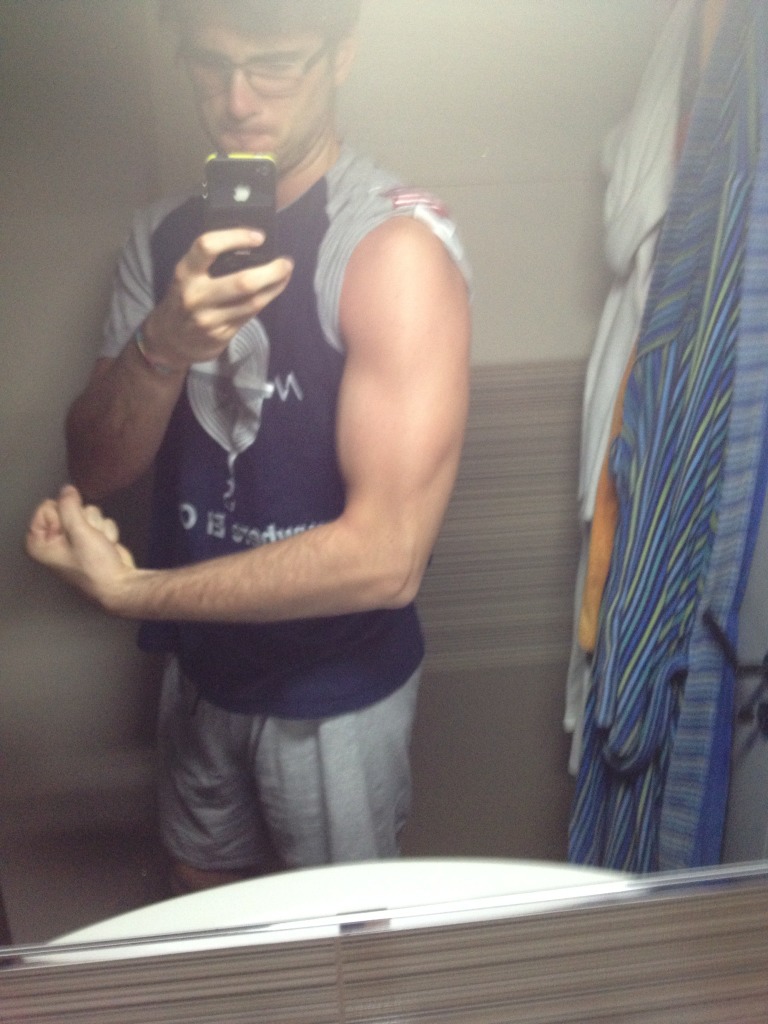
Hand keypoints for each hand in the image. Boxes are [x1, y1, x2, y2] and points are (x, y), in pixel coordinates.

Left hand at [25, 485, 136, 607]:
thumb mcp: (79, 531)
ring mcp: (71, 538)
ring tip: (97, 544)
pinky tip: (105, 546)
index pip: (47, 507)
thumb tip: (67, 489)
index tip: (73, 534)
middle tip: (87, 538)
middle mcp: (52, 540)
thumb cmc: (95, 567)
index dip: (65, 516)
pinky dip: (105, 531)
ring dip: (96, 526)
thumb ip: (69, 506)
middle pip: (68, 507)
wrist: (119, 583)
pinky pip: (97, 520)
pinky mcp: (88, 537)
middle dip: (83, 520)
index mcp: (39, 542)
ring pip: (85, 512)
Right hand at [140, 229, 293, 369]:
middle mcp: (196, 296)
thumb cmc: (183, 299)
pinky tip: (273, 290)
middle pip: (242, 282)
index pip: (207, 247)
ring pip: (252, 302)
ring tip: (285, 274)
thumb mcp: (186, 276)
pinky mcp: (221, 335)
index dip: (236, 237)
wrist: (169, 340)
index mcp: (185, 273)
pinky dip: (266, 300)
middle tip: (286, 261)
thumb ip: (209, 263)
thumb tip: (250, 245)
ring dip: (275, 286)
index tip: (259, 236)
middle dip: (271, 271)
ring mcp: (209, 319)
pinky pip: (250, 315)